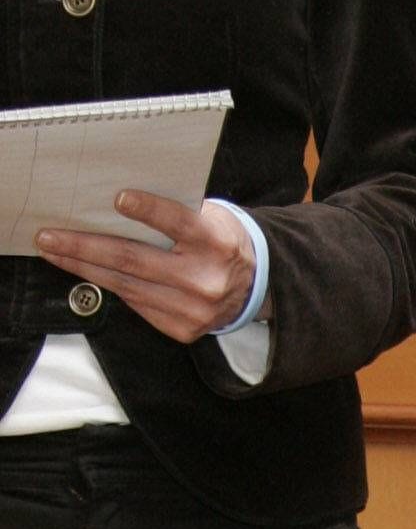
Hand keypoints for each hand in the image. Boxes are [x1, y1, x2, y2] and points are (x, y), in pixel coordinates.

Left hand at [35, 191, 262, 343]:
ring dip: (85, 268)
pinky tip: (89, 272)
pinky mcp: (183, 330)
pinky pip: (137, 304)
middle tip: (49, 238)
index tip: (118, 198)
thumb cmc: (220, 241)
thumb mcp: (209, 218)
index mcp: (215, 244)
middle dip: (85, 247)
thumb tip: (117, 206)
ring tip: (56, 254)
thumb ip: (175, 213)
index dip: (148, 210)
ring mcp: (193, 310)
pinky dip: (111, 286)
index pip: (178, 223)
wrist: (254, 288)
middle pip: (135, 260)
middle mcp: (204, 280)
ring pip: (127, 286)